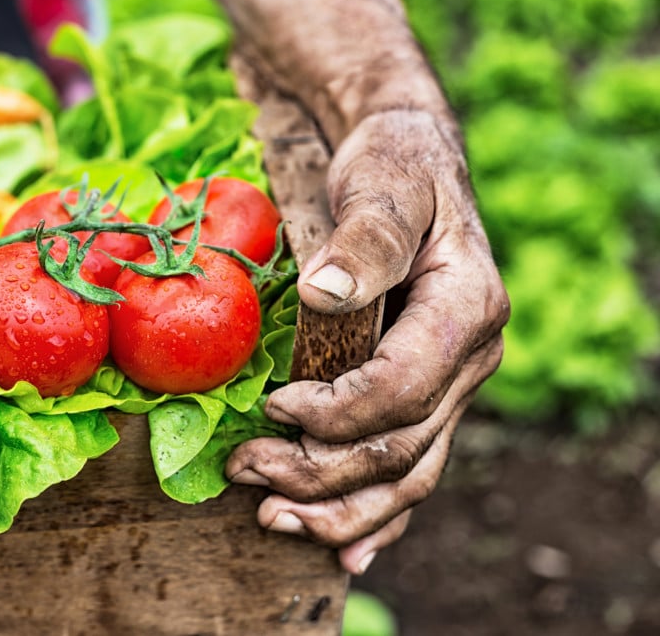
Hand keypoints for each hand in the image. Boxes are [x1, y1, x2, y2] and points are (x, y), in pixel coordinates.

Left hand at [226, 109, 510, 574]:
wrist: (408, 165)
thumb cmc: (395, 169)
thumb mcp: (385, 183)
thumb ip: (365, 238)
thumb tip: (327, 295)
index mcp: (467, 310)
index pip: (403, 387)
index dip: (336, 411)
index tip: (273, 407)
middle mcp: (470, 360)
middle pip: (400, 447)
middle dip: (319, 470)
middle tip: (246, 470)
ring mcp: (450, 386)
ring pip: (407, 475)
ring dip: (339, 508)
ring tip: (272, 516)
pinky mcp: (423, 397)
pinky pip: (409, 470)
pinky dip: (375, 515)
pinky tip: (344, 551)